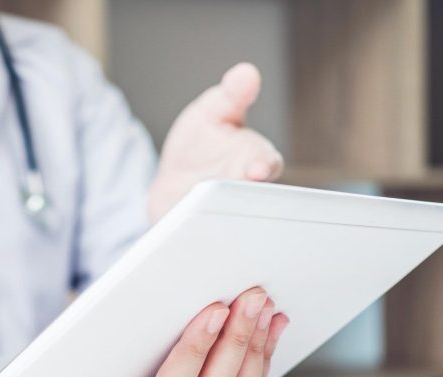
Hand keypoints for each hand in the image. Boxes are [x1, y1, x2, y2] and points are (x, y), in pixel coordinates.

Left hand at [148, 63, 283, 221]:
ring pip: (229, 221)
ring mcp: (224, 214)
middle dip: (244, 196)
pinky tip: (184, 231)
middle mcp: (244, 191)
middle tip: (235, 192)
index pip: (268, 162)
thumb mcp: (212, 111)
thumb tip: (246, 72)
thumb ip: (230, 95)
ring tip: (206, 211)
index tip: (258, 168)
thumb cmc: (202, 143)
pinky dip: (192, 233)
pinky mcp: (201, 234)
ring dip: (219, 216)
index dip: (264, 165)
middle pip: (252, 198)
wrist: (174, 181)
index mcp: (255, 160)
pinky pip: (200, 238)